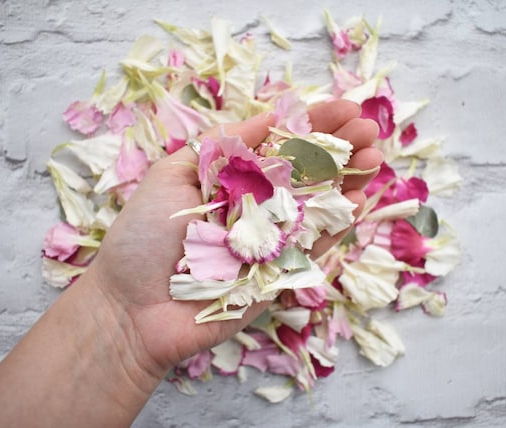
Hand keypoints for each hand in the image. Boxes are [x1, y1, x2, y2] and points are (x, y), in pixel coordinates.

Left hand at [85, 99, 381, 386]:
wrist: (130, 306)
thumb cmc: (143, 236)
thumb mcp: (173, 175)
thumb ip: (223, 147)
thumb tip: (269, 115)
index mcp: (232, 180)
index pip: (280, 146)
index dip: (313, 126)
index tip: (345, 107)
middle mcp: (255, 207)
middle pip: (305, 175)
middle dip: (339, 150)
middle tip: (370, 129)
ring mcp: (269, 242)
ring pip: (316, 209)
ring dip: (347, 184)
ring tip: (374, 158)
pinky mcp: (276, 276)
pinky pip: (312, 249)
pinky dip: (336, 228)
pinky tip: (358, 202)